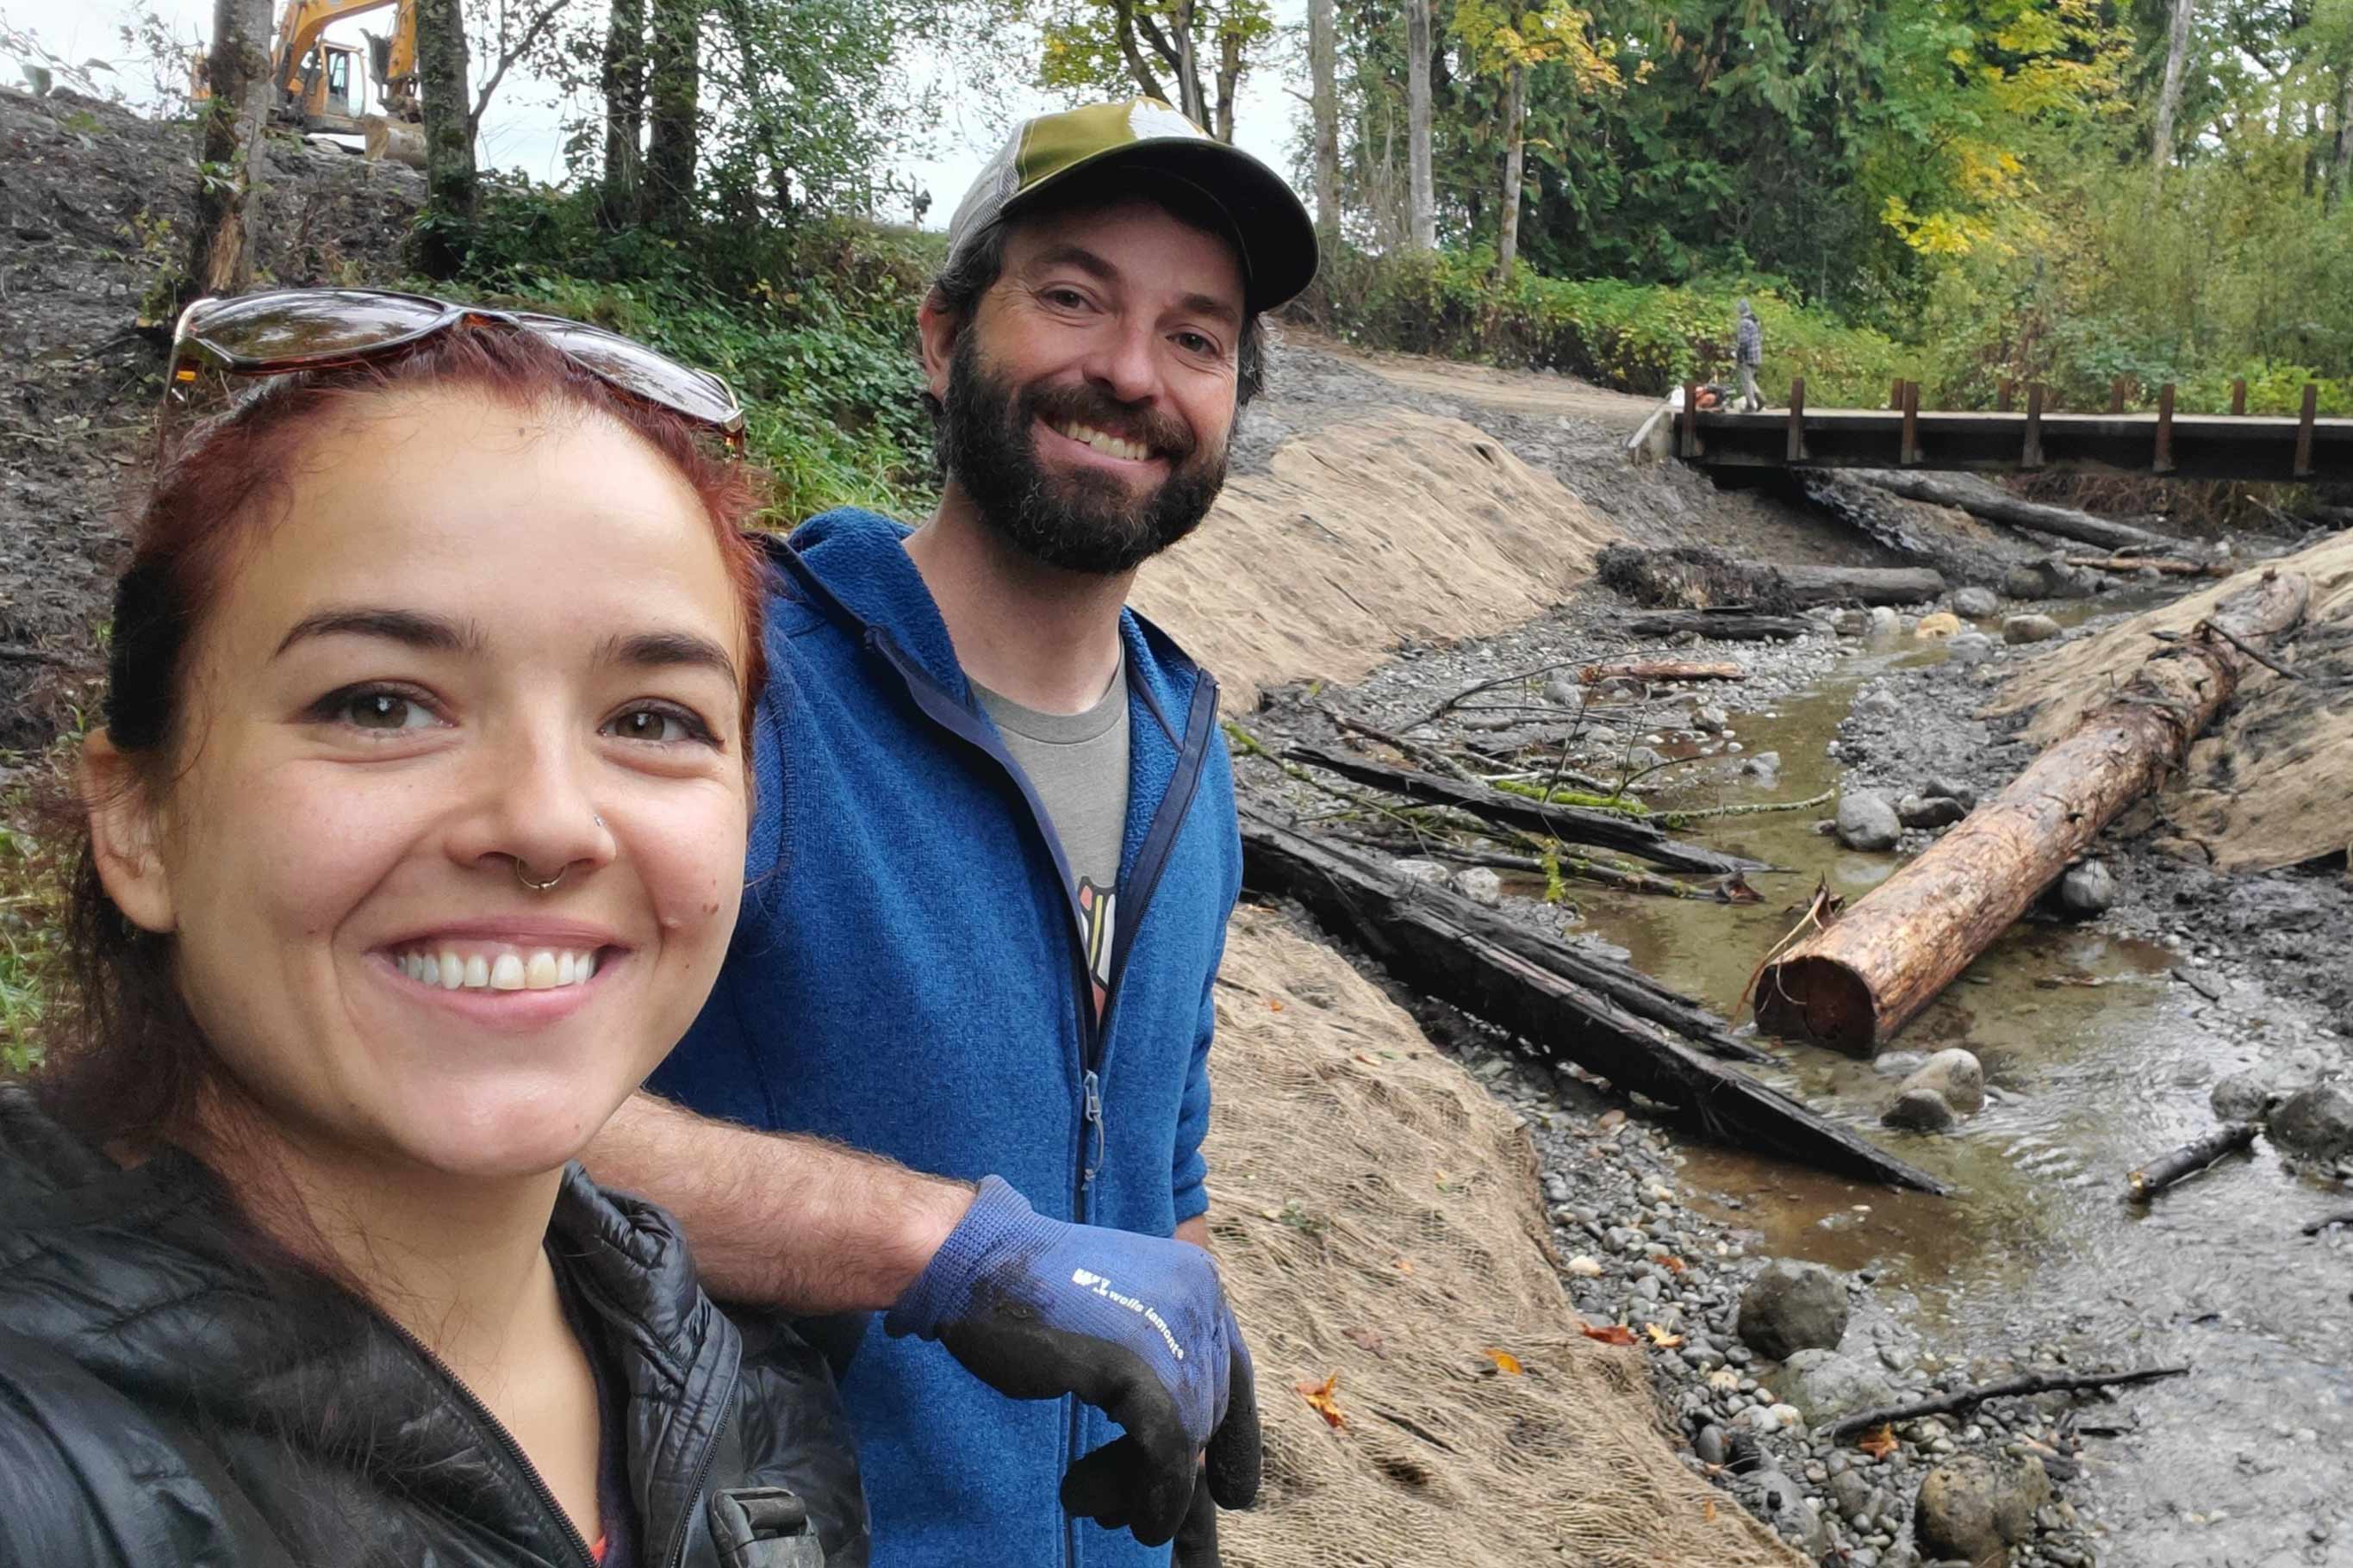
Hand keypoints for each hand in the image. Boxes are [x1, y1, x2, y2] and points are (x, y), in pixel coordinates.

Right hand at [884, 1177, 1261, 1546]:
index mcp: (1197, 1280)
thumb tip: (1193, 1458)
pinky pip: (1165, 1450)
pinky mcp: (1138, 1366)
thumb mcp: (1117, 1319)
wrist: (979, 1264)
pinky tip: (1121, 1514)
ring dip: (1150, 1490)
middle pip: (1209, 1409)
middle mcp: (1200, 1298)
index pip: (1233, 1373)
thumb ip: (1159, 1366)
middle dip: (1172, 1469)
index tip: (1229, 1493)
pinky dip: (1151, 1494)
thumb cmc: (1032, 1298)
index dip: (1232, 1440)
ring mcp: (1174, 1328)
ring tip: (1111, 1516)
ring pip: (1188, 1436)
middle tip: (1128, 1510)